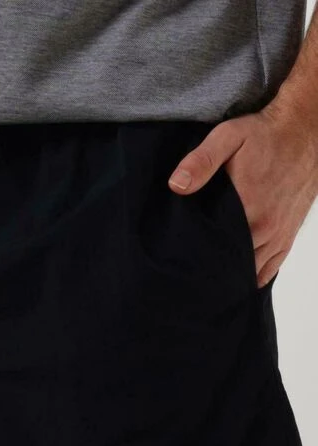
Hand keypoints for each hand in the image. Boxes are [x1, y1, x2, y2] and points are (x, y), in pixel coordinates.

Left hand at [167, 108, 317, 288]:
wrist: (305, 130)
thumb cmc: (265, 135)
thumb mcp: (228, 137)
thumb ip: (201, 161)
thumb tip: (177, 185)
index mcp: (248, 207)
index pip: (215, 246)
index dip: (196, 254)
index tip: (181, 255)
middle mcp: (266, 227)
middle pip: (232, 262)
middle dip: (211, 265)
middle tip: (190, 266)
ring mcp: (279, 234)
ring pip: (250, 269)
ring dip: (232, 271)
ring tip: (210, 271)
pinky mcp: (288, 234)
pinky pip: (271, 267)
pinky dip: (254, 274)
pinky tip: (237, 277)